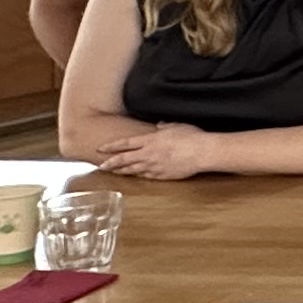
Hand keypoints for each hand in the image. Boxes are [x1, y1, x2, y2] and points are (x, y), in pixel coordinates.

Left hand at [91, 123, 219, 180]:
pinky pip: (147, 176)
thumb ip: (164, 126)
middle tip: (101, 166)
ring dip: (122, 171)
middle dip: (111, 163)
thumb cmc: (191, 136)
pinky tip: (136, 176)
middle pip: (124, 160)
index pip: (125, 143)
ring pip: (133, 170)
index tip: (101, 149)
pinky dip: (140, 175)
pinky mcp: (163, 175)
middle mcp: (148, 154)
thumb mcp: (176, 126)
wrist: (201, 152)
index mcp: (150, 140)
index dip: (111, 146)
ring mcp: (154, 166)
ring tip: (115, 173)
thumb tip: (159, 126)